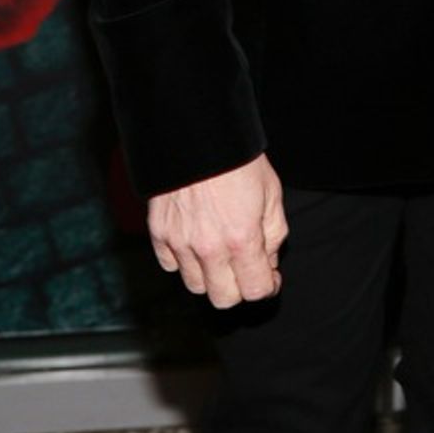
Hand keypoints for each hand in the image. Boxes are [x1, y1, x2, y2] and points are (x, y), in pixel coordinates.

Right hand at [147, 153, 287, 308]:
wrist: (199, 133)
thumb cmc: (239, 160)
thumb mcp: (272, 193)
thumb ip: (273, 234)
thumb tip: (267, 263)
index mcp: (241, 239)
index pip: (255, 291)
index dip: (267, 287)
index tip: (269, 277)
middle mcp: (209, 248)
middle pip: (223, 299)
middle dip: (239, 288)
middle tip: (244, 267)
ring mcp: (180, 243)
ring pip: (195, 286)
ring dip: (210, 276)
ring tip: (219, 250)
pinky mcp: (159, 233)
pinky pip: (170, 265)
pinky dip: (183, 260)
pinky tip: (195, 240)